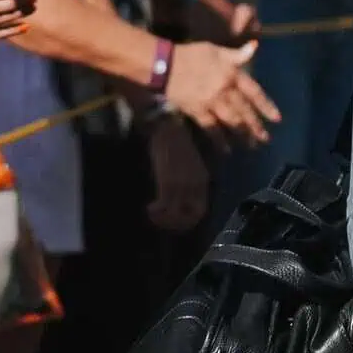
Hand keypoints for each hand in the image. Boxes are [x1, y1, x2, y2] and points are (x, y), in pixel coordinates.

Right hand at [145, 113, 209, 232]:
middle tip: (160, 222)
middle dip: (175, 225)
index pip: (200, 211)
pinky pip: (165, 206)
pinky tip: (149, 208)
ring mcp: (183, 184)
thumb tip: (177, 201)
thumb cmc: (174, 144)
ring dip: (163, 220)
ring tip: (152, 215)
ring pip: (176, 215)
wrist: (167, 127)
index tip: (172, 221)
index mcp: (202, 180)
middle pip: (191, 217)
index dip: (186, 222)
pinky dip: (156, 212)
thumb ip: (187, 183)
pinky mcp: (169, 181)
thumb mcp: (187, 166)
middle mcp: (196, 185)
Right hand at [165, 41, 280, 148]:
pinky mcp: (198, 112)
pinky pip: (211, 128)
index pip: (254, 93)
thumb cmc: (193, 54)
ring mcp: (211, 103)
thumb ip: (238, 54)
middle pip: (244, 111)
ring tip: (251, 145)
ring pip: (231, 121)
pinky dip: (219, 139)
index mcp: (232, 75)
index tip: (276, 119)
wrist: (167, 65)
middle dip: (256, 126)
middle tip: (265, 139)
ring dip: (242, 134)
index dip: (266, 106)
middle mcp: (225, 91)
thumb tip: (255, 46)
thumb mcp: (217, 50)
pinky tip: (225, 148)